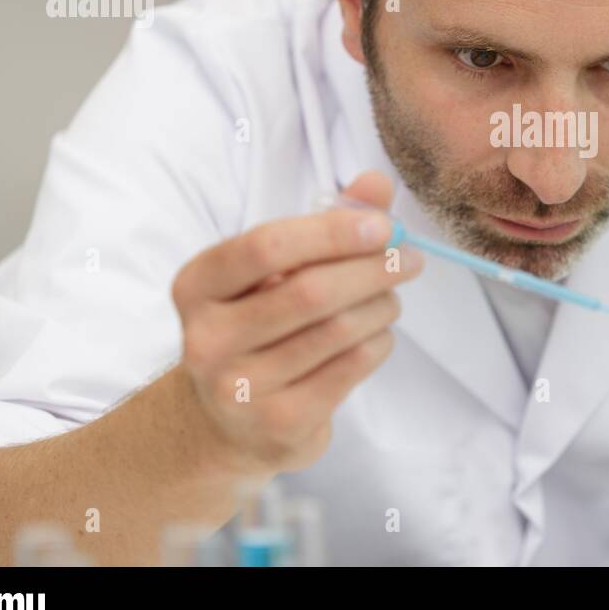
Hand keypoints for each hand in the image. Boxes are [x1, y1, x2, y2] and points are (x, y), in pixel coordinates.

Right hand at [171, 170, 422, 476]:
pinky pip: (350, 368)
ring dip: (382, 306)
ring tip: (391, 298)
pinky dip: (378, 343)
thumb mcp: (277, 270)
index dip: (332, 233)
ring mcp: (239, 388)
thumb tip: (377, 184)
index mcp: (197, 285)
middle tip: (411, 260)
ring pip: (338, 331)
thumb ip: (326, 223)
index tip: (384, 226)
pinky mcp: (278, 425)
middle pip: (310, 292)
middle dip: (373, 270)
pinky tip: (377, 335)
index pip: (265, 246)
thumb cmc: (261, 325)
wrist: (230, 421)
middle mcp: (206, 339)